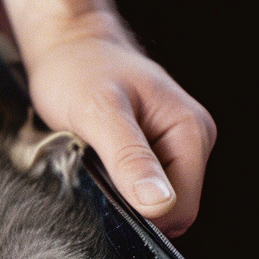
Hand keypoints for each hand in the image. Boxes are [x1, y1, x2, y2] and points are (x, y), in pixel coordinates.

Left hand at [21, 23, 213, 236]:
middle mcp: (191, 139)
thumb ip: (130, 158)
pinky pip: (139, 185)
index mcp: (191, 131)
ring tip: (92, 159)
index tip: (104, 188)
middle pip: (170, 207)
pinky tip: (95, 159)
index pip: (182, 207)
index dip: (142, 213)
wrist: (66, 45)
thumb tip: (160, 205)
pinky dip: (114, 182)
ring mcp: (173, 145)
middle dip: (129, 201)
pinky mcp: (153, 149)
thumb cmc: (79, 70)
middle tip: (93, 167)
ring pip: (153, 199)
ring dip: (119, 191)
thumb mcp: (98, 113)